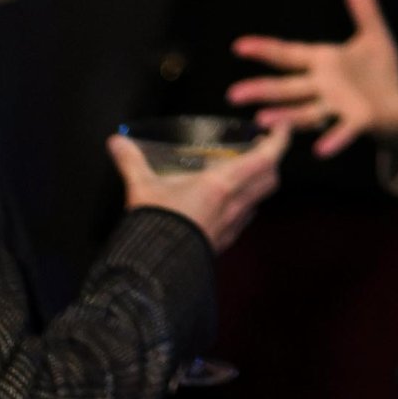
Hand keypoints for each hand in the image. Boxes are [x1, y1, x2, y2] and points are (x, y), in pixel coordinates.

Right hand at [108, 121, 286, 250]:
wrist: (156, 271)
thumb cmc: (156, 224)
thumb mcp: (142, 188)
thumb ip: (131, 162)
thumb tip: (115, 142)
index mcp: (222, 185)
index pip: (265, 159)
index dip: (279, 141)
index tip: (282, 127)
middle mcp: (234, 204)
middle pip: (270, 179)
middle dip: (271, 162)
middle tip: (259, 148)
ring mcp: (231, 226)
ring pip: (259, 200)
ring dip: (257, 183)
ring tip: (242, 172)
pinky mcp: (223, 242)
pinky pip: (244, 218)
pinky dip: (243, 204)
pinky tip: (225, 201)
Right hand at [229, 0, 397, 154]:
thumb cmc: (381, 71)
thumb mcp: (374, 34)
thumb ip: (363, 7)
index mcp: (324, 61)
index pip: (289, 54)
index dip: (265, 49)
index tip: (238, 46)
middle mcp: (324, 85)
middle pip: (287, 87)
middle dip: (261, 89)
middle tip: (232, 94)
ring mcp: (338, 105)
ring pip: (306, 111)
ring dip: (285, 116)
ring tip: (261, 120)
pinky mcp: (358, 121)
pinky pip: (343, 131)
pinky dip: (333, 139)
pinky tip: (321, 150)